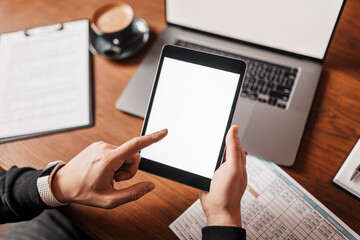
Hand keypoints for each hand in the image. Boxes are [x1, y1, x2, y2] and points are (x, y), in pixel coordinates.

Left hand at [51, 129, 167, 208]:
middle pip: (132, 156)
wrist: (62, 183)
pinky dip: (114, 162)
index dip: (152, 138)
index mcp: (109, 160)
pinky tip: (102, 170)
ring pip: (124, 155)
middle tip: (115, 180)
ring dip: (120, 167)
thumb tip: (150, 186)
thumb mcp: (109, 200)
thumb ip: (133, 193)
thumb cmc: (83, 192)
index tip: (163, 132)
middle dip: (129, 170)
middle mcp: (105, 148)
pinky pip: (116, 152)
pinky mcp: (98, 145)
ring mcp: (101, 145)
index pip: (136, 145)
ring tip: (107, 176)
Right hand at [199, 125, 246, 226]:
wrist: (217, 211)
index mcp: (238, 160)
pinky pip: (205, 162)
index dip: (229, 131)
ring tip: (203, 138)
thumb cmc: (229, 194)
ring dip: (208, 148)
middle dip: (217, 138)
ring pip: (213, 153)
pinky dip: (202, 158)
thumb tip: (234, 129)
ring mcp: (219, 169)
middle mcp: (230, 164)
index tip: (222, 119)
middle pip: (223, 145)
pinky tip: (198, 155)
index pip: (235, 140)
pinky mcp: (209, 174)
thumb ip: (233, 149)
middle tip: (209, 127)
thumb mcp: (233, 168)